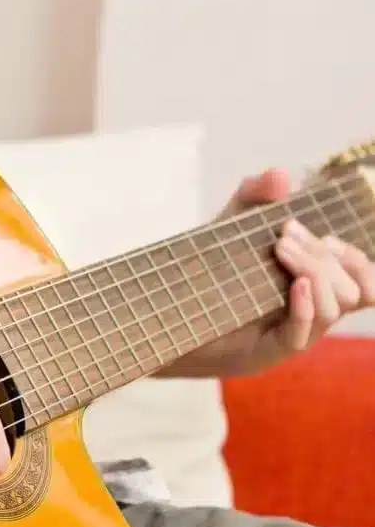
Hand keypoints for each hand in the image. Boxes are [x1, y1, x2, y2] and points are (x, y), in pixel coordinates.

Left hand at [180, 168, 374, 377]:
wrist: (170, 310)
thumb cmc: (212, 268)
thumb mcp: (233, 222)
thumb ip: (256, 194)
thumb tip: (282, 175)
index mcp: (316, 286)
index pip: (365, 282)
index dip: (357, 260)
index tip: (328, 238)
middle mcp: (312, 311)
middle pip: (352, 291)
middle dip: (324, 257)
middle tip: (285, 235)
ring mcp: (292, 333)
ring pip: (334, 310)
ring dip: (315, 273)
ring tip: (280, 249)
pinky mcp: (267, 350)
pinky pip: (301, 334)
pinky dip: (304, 307)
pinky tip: (295, 285)